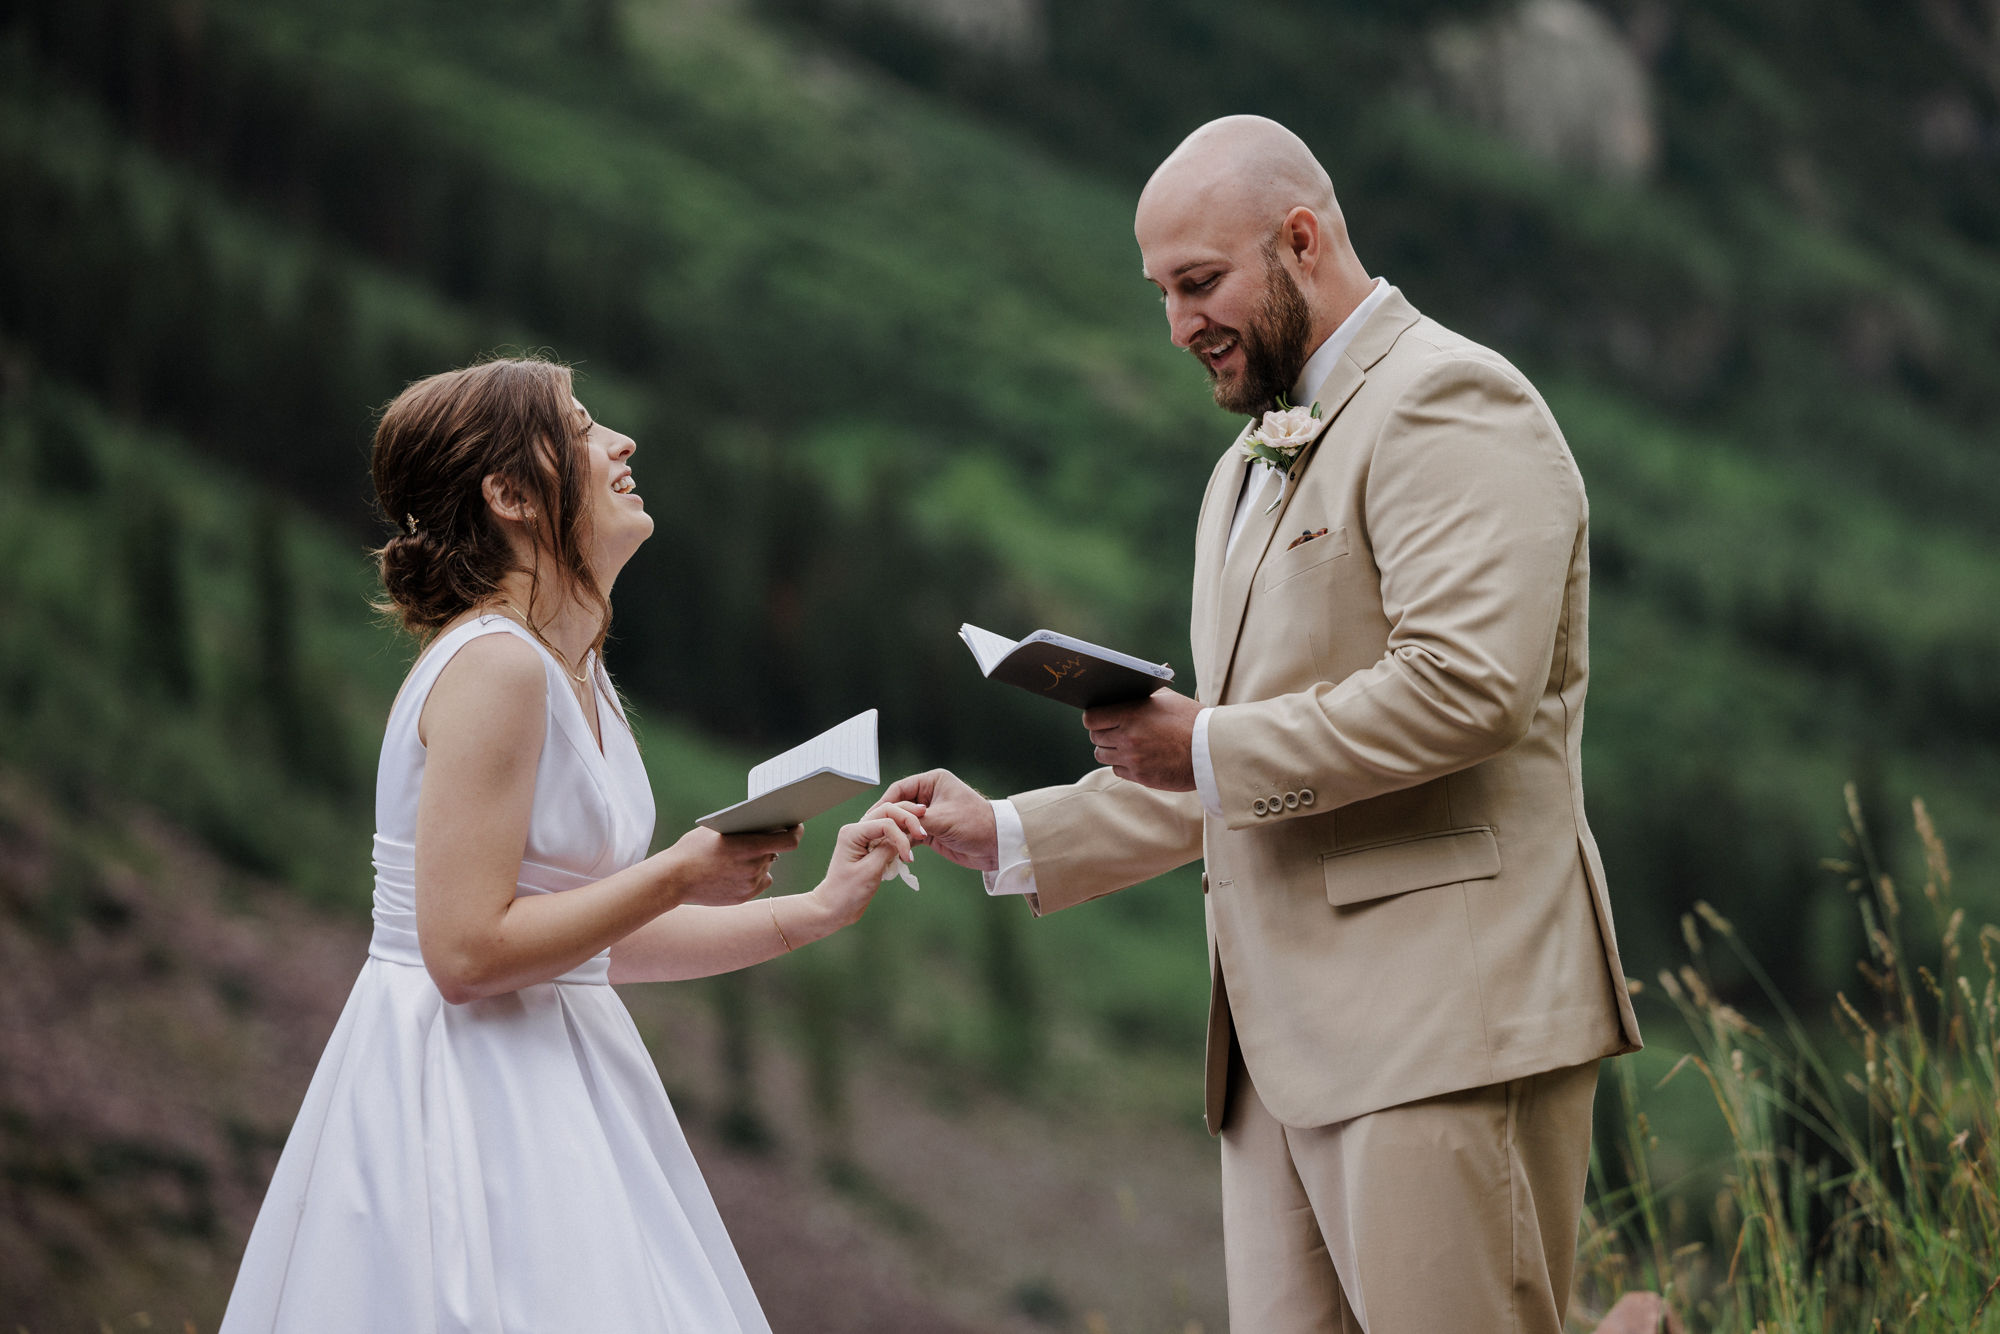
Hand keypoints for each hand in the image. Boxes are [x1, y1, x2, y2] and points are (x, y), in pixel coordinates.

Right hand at [660, 825, 801, 906]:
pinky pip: (761, 882)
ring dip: (760, 860)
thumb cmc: (693, 849)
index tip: (795, 826)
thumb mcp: (718, 830)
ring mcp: (750, 883)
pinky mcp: (743, 896)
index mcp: (750, 846)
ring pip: (766, 867)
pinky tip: (741, 870)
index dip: (796, 832)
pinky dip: (756, 875)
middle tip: (761, 837)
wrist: (673, 879)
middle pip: (775, 852)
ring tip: (741, 855)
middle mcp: (754, 866)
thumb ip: (743, 829)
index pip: (790, 841)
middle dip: (770, 844)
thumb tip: (764, 824)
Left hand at [810, 802, 924, 928]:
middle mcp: (856, 829)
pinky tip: (912, 837)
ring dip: (906, 822)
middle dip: (907, 819)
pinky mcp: (869, 845)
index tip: (908, 858)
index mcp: (852, 833)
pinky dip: (901, 834)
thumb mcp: (870, 871)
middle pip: (887, 811)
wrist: (834, 907)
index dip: (901, 837)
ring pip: (889, 817)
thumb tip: (904, 836)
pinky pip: (888, 832)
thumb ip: (887, 850)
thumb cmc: (848, 892)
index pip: (885, 823)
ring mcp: (862, 836)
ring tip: (921, 830)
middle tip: (923, 832)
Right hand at [881, 769, 997, 870]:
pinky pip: (910, 835)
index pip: (900, 789)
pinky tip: (890, 849)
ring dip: (893, 832)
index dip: (883, 803)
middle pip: (899, 806)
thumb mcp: (941, 819)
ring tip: (875, 842)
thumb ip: (914, 822)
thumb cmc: (974, 824)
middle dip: (885, 819)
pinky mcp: (932, 832)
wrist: (997, 845)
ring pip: (903, 822)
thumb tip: (891, 828)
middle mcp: (929, 796)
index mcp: (932, 782)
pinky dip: (902, 842)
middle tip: (869, 831)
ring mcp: (930, 814)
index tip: (870, 816)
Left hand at [1082, 688, 1200, 790]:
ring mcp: (1133, 758)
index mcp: (1131, 714)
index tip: (1099, 718)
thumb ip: (1142, 694)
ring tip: (1125, 744)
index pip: (1091, 718)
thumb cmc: (1191, 721)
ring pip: (1102, 755)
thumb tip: (1125, 688)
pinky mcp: (1140, 776)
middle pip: (1095, 737)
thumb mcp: (1167, 699)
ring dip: (1110, 749)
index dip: (1093, 718)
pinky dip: (1123, 764)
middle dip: (1102, 733)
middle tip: (1114, 730)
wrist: (1211, 751)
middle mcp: (1128, 737)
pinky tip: (1136, 757)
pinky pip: (1117, 770)